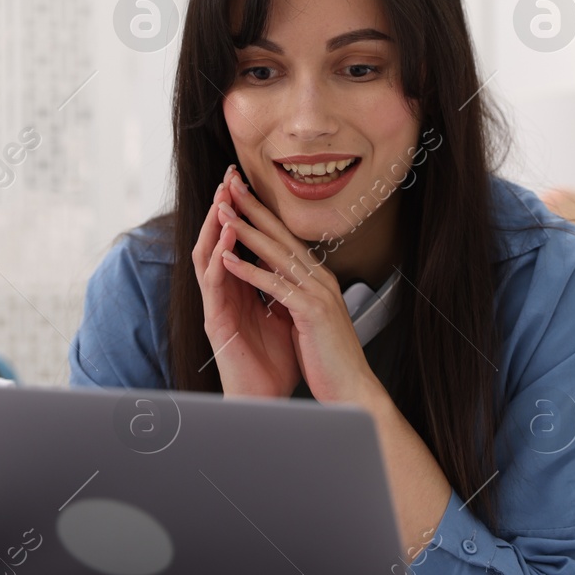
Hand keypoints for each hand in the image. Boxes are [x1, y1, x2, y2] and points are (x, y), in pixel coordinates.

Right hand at [190, 166, 300, 398]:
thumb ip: (284, 292)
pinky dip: (218, 257)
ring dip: (214, 225)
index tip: (249, 183)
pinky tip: (225, 237)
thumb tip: (300, 270)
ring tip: (222, 197)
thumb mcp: (285, 318)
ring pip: (207, 256)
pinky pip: (213, 282)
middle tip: (230, 176)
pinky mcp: (214, 321)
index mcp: (243, 290)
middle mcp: (226, 293)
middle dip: (224, 208)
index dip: (242, 213)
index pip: (238, 243)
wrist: (268, 401)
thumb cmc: (276, 365)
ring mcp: (217, 306)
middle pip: (217, 241)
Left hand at [215, 171, 383, 408]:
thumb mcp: (311, 319)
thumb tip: (281, 281)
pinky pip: (274, 285)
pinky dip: (249, 270)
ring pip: (275, 254)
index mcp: (320, 280)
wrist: (353, 390)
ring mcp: (318, 293)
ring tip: (221, 211)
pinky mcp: (311, 311)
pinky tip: (227, 258)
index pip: (287, 240)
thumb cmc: (330, 360)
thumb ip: (298, 296)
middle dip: (253, 209)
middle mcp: (321, 279)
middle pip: (281, 236)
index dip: (264, 216)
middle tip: (229, 184)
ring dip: (245, 231)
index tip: (241, 196)